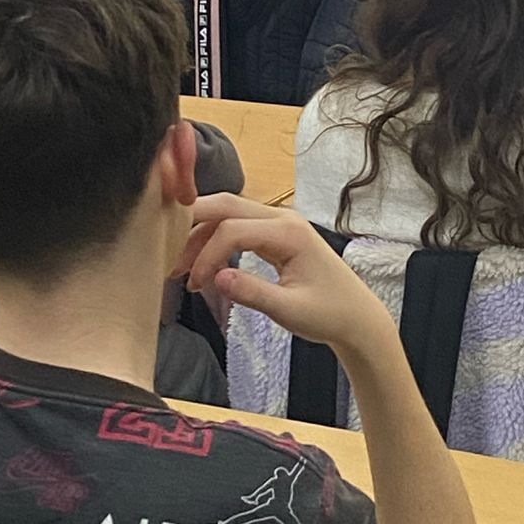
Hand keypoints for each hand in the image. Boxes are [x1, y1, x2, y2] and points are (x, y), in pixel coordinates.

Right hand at [179, 194, 396, 357]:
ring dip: (201, 236)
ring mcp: (280, 223)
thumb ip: (253, 293)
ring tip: (182, 271)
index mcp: (290, 232)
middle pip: (226, 206)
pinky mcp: (275, 234)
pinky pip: (237, 226)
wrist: (355, 317)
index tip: (196, 286)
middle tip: (169, 259)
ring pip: (228, 214)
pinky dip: (215, 241)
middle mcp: (284, 219)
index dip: (206, 254)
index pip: (233, 228)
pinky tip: (201, 265)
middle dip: (192, 228)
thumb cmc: (328, 314)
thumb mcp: (289, 310)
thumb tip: (215, 278)